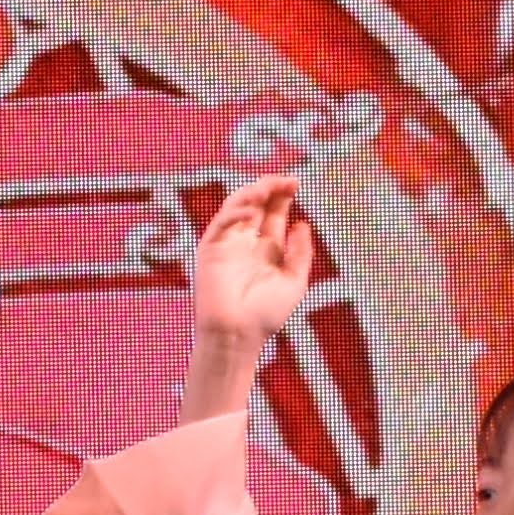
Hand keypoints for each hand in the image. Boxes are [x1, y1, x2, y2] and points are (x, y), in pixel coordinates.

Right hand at [191, 172, 315, 349]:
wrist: (237, 335)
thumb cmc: (265, 316)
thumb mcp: (295, 282)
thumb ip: (301, 253)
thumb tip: (302, 224)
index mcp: (267, 248)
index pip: (274, 212)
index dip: (284, 194)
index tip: (296, 182)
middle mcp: (247, 242)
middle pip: (257, 203)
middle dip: (271, 187)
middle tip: (288, 179)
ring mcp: (228, 243)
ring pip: (237, 205)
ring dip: (252, 192)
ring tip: (268, 188)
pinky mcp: (211, 249)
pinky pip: (221, 222)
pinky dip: (235, 211)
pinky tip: (252, 211)